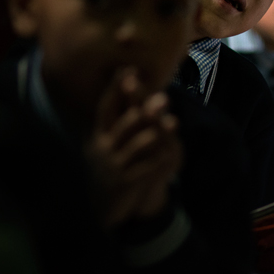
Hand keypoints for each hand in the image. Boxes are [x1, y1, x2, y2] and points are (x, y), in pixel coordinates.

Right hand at [87, 69, 182, 228]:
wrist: (105, 204)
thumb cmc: (114, 164)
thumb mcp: (112, 141)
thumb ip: (122, 117)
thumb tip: (131, 83)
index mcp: (99, 134)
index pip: (106, 107)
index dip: (117, 89)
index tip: (129, 69)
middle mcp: (102, 148)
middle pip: (124, 124)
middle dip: (144, 110)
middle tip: (163, 98)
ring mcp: (113, 166)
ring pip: (137, 146)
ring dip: (156, 134)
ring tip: (174, 123)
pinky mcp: (125, 182)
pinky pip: (144, 168)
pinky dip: (158, 158)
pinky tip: (171, 151)